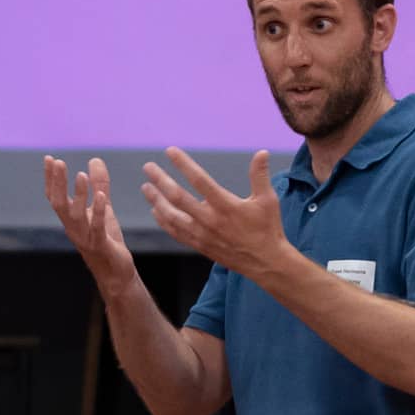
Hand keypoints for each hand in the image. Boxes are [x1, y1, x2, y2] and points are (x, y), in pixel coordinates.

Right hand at [44, 155, 133, 285]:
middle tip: (58, 162)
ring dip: (78, 195)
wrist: (116, 274)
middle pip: (59, 203)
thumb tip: (94, 159)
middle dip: (58, 183)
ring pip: (76, 215)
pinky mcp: (100, 245)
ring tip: (81, 175)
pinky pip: (97, 227)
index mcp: (70, 219)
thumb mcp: (103, 208)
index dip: (51, 179)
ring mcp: (85, 237)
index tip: (49, 158)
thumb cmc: (106, 240)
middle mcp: (73, 228)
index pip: (55, 196)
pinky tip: (99, 195)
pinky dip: (97, 211)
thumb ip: (99, 184)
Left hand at [142, 149, 285, 277]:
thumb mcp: (267, 199)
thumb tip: (261, 152)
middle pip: (178, 197)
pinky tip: (156, 210)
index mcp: (226, 206)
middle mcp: (210, 220)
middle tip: (148, 167)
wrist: (266, 262)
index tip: (170, 151)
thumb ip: (260, 175)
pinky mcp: (199, 245)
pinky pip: (175, 232)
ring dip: (156, 200)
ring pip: (171, 216)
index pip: (200, 180)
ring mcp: (202, 234)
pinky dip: (163, 220)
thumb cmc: (268, 228)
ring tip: (146, 187)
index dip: (183, 164)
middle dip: (160, 180)